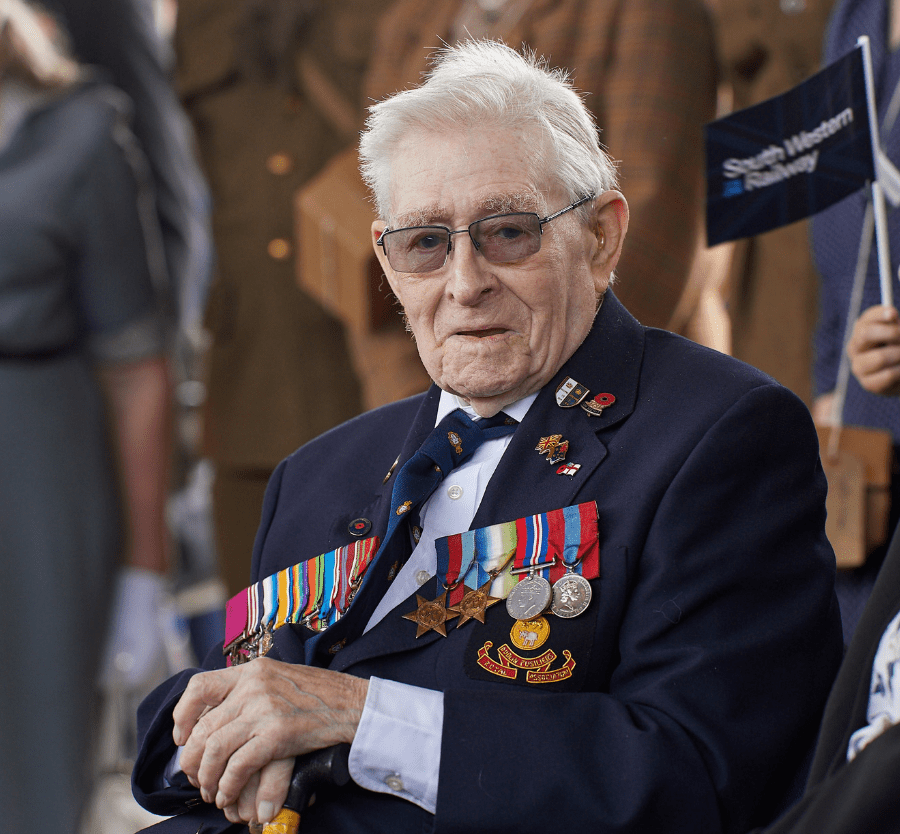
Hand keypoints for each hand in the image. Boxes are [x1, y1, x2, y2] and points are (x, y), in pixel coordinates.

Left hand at [172, 659, 367, 822]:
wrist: (352, 703)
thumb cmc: (319, 694)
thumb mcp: (278, 677)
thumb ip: (250, 689)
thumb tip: (219, 714)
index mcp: (251, 670)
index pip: (199, 686)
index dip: (183, 715)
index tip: (183, 737)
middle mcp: (253, 686)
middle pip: (202, 727)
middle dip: (192, 760)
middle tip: (194, 777)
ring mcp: (264, 709)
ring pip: (214, 748)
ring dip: (207, 777)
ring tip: (211, 791)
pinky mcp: (277, 734)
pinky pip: (238, 765)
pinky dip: (227, 785)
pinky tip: (228, 794)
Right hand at [848, 305, 899, 395]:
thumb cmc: (899, 349)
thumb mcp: (898, 335)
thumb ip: (895, 327)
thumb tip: (893, 317)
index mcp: (861, 331)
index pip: (866, 319)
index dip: (879, 314)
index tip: (893, 313)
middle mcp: (855, 348)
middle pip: (865, 334)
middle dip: (891, 333)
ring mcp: (859, 367)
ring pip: (880, 357)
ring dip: (899, 355)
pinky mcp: (868, 383)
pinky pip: (888, 374)